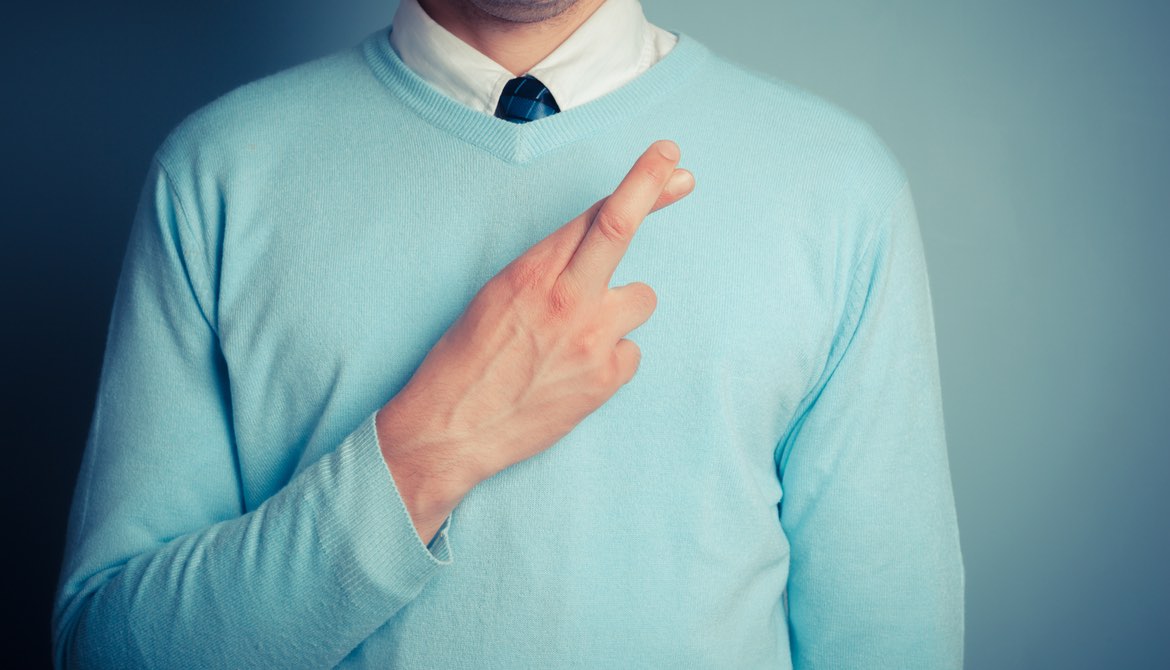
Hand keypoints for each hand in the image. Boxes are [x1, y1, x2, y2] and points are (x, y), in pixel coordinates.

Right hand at [377, 140, 692, 536]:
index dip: (638, 182)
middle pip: (621, 227)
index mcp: (531, 272)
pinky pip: (630, 352)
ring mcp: (591, 339)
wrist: (452, 428)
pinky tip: (576, 372)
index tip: (665, 158)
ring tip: (578, 336)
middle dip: (653, 188)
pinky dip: (610, 357)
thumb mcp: (497, 296)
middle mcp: (566, 298)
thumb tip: (594, 245)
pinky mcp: (605, 379)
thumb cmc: (466, 360)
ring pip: (640, 299)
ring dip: (619, 309)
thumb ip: (549, 269)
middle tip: (682, 171)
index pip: (594, 213)